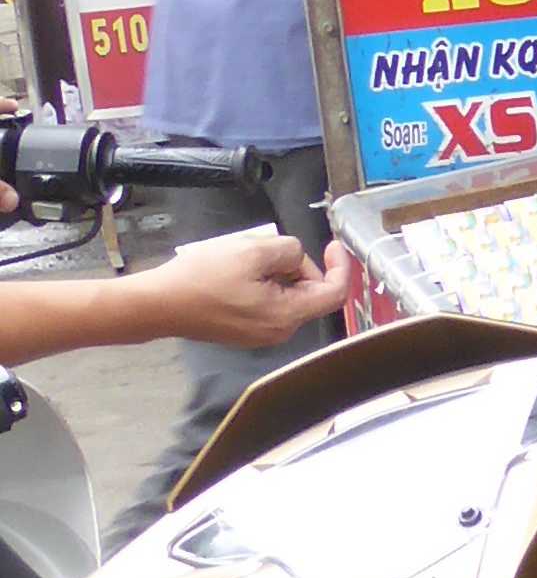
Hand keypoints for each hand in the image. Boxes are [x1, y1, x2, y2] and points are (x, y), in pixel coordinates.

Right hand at [135, 232, 353, 349]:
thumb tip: (297, 257)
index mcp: (288, 315)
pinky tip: (236, 272)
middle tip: (268, 247)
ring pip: (287, 295)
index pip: (335, 293)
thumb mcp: (253, 250)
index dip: (340, 265)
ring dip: (276, 272)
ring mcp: (261, 333)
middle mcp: (279, 330)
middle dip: (297, 265)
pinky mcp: (244, 329)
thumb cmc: (199, 280)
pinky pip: (267, 302)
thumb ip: (289, 251)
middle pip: (310, 292)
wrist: (156, 305)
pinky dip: (261, 282)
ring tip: (245, 258)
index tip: (332, 245)